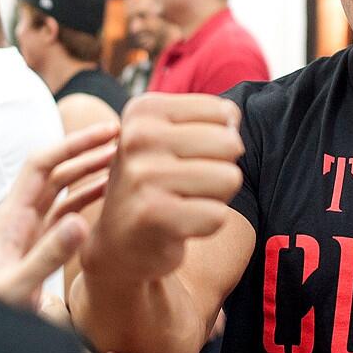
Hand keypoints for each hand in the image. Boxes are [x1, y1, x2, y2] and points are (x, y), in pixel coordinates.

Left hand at [0, 122, 117, 308]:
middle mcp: (19, 217)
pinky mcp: (40, 245)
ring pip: (63, 190)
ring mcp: (29, 230)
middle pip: (55, 171)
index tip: (105, 134)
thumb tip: (81, 222)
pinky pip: (66, 212)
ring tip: (121, 160)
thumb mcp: (19, 288)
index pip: (41, 165)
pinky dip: (88, 198)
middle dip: (86, 151)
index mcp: (9, 217)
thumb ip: (48, 256)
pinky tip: (110, 194)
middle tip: (121, 138)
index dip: (72, 145)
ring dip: (89, 172)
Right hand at [82, 94, 243, 281]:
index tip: (185, 158)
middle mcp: (138, 136)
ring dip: (215, 198)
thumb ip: (211, 120)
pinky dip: (206, 225)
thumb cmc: (156, 183)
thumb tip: (233, 123)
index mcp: (143, 110)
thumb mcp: (170, 137)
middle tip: (187, 184)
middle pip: (230, 144)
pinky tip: (178, 225)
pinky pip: (218, 215)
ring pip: (229, 178)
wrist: (119, 242)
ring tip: (183, 203)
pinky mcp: (153, 214)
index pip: (224, 113)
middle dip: (220, 169)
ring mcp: (143, 175)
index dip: (218, 141)